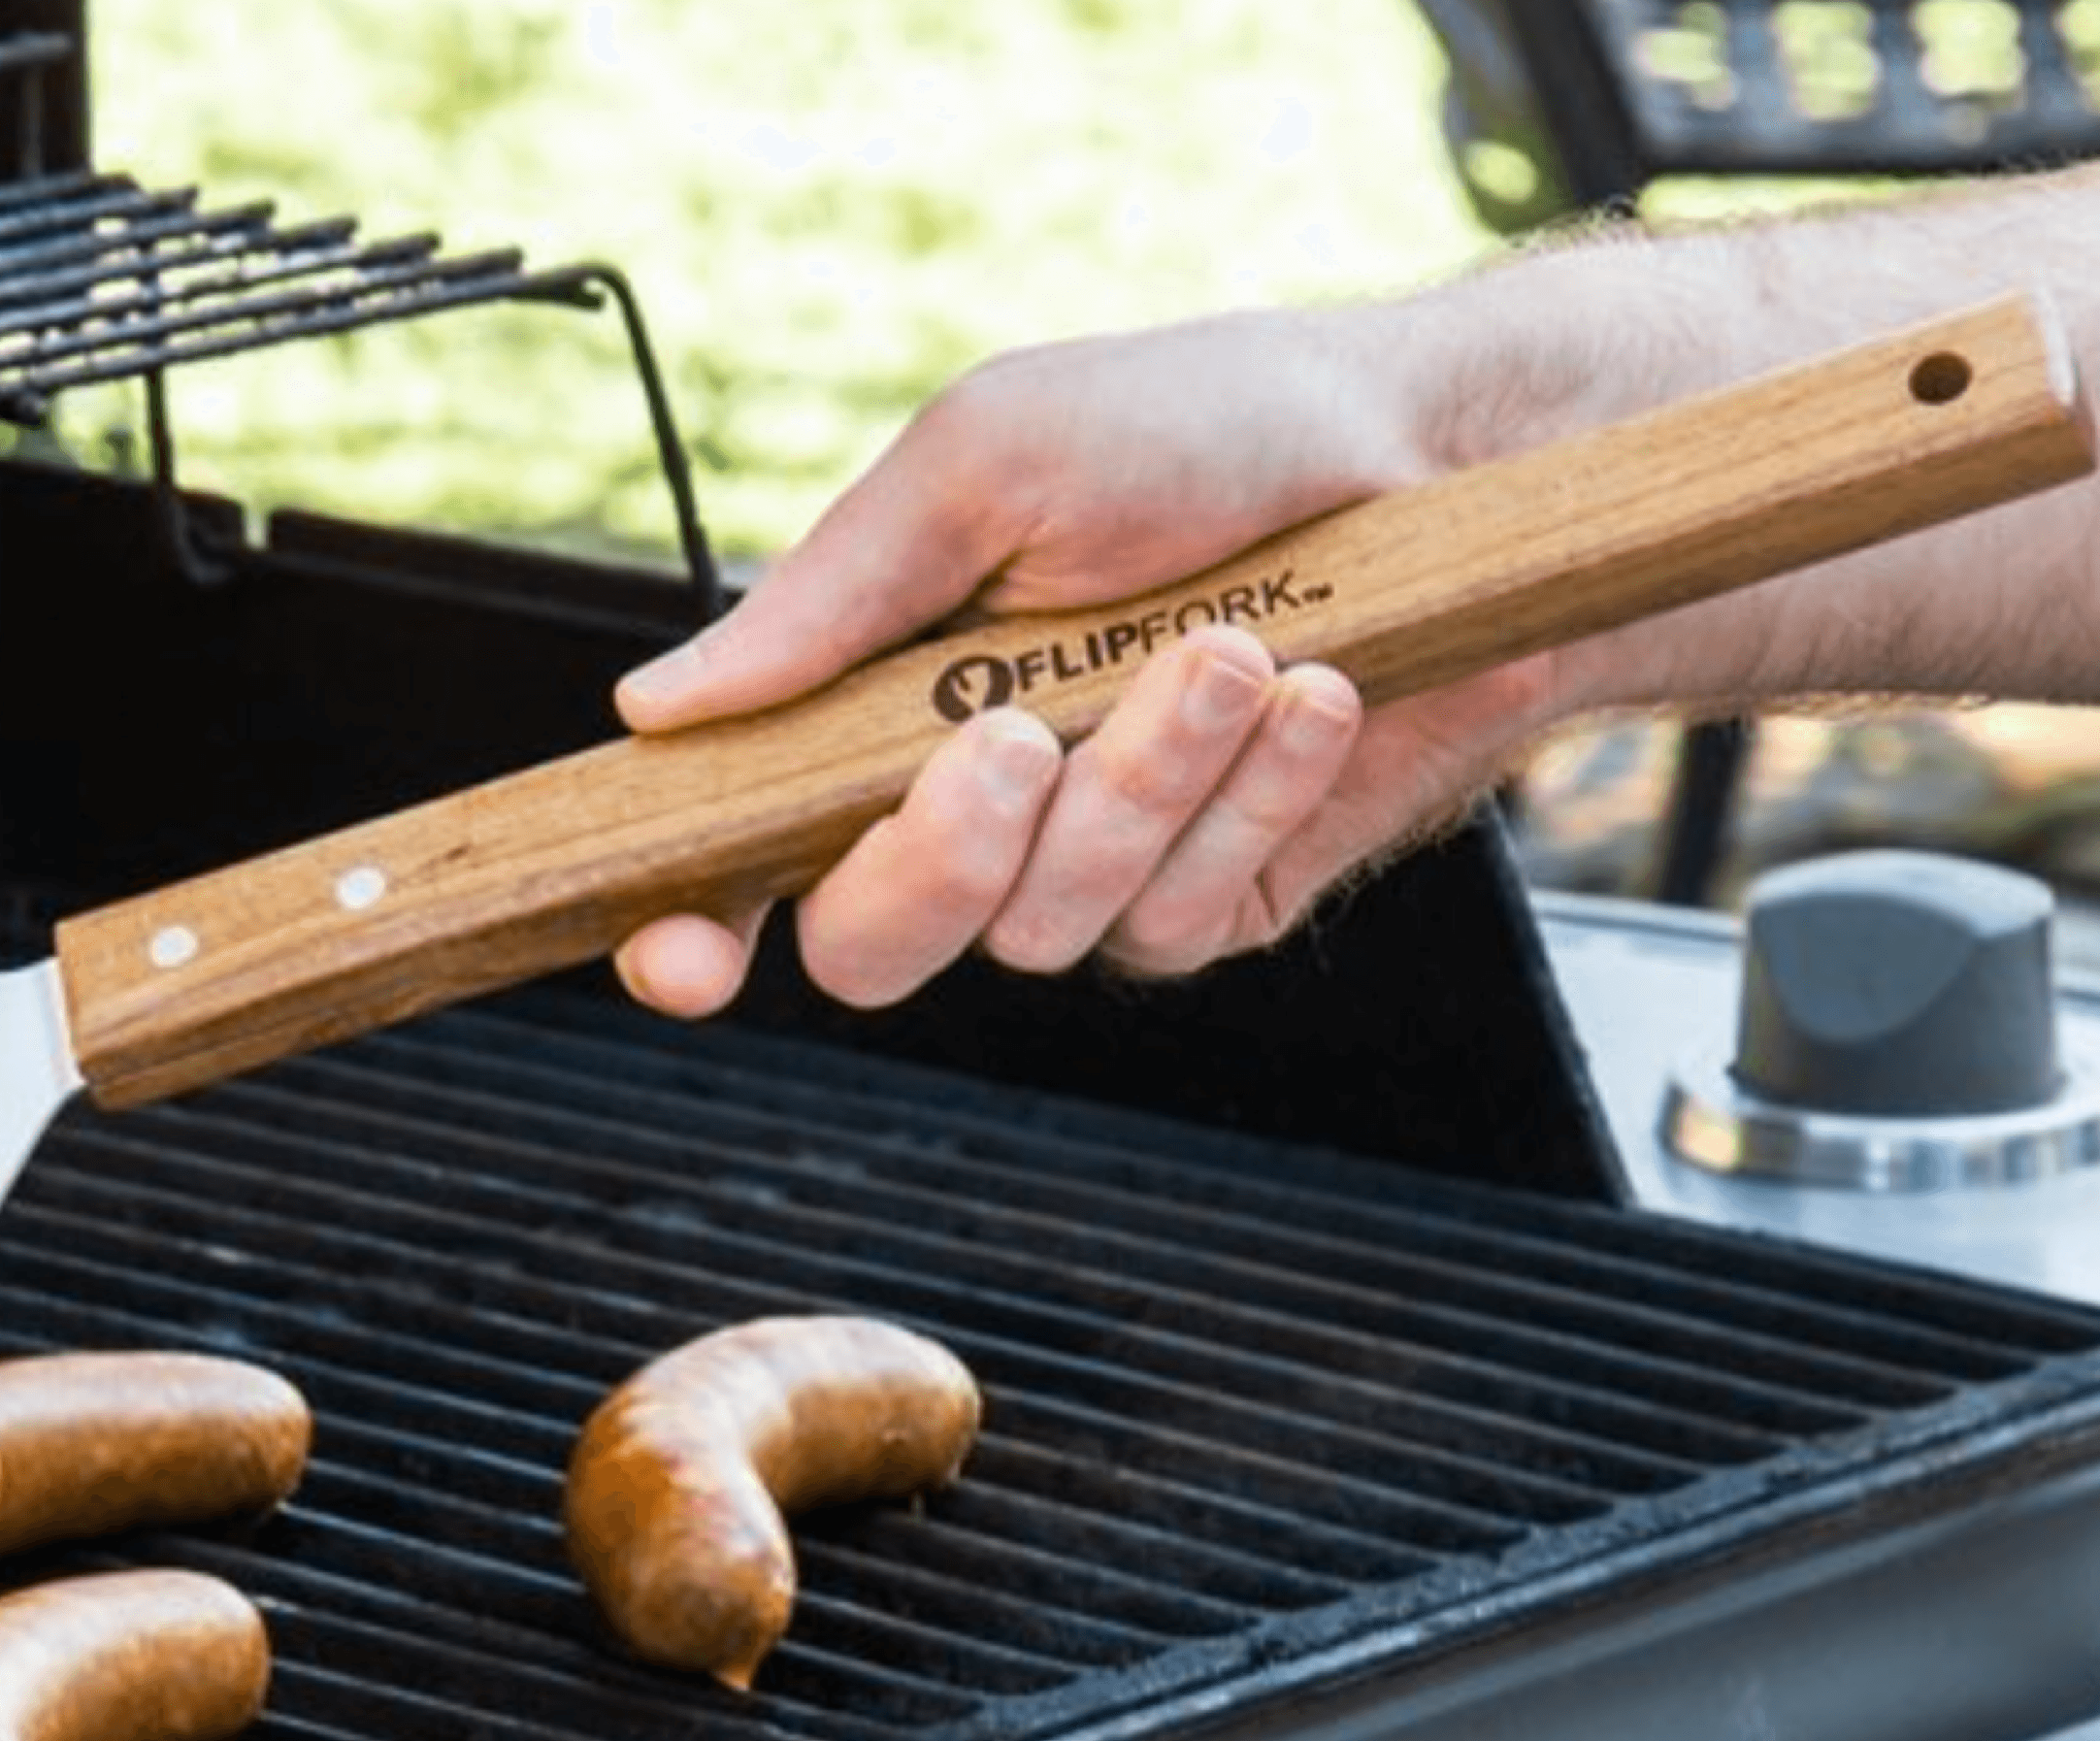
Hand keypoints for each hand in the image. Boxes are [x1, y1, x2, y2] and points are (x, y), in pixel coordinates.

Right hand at [609, 313, 1564, 1016]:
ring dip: (1139, 779)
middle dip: (940, 849)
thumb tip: (661, 706)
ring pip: (1038, 927)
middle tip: (1016, 733)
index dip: (687, 931)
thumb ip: (829, 595)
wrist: (1438, 461)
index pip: (736, 861)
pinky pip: (1176, 913)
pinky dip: (1247, 794)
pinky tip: (1307, 692)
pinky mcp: (1209, 900)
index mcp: (866, 706)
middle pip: (869, 946)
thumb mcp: (988, 463)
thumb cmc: (1203, 431)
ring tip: (1228, 646)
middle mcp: (962, 808)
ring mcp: (1085, 870)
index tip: (684, 950)